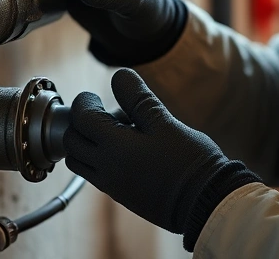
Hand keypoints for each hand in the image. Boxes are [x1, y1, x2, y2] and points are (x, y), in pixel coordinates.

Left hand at [64, 69, 259, 250]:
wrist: (206, 202)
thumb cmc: (189, 162)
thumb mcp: (165, 123)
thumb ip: (138, 99)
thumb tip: (119, 76)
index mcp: (115, 147)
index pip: (81, 118)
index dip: (84, 101)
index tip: (95, 96)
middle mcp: (106, 169)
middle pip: (72, 141)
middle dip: (81, 122)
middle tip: (105, 113)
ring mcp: (112, 185)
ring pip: (80, 161)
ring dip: (88, 143)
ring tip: (116, 133)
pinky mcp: (122, 195)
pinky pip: (95, 175)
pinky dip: (99, 159)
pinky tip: (128, 151)